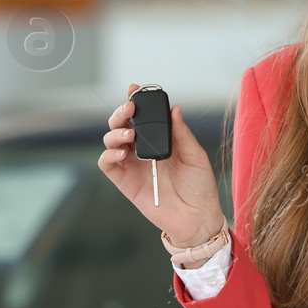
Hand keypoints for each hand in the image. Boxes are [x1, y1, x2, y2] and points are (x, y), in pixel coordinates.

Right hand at [99, 84, 226, 248]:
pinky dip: (108, 155)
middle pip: (122, 125)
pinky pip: (107, 164)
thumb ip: (182, 134)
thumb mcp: (196, 156)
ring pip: (110, 141)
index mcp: (160, 141)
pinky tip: (120, 152)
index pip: (143, 117)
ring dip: (115, 133)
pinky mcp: (124, 182)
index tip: (135, 89)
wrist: (197, 218)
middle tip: (130, 109)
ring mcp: (132, 165)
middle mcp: (143, 150)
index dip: (136, 101)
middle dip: (121, 113)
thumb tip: (175, 110)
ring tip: (130, 135)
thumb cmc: (200, 188)